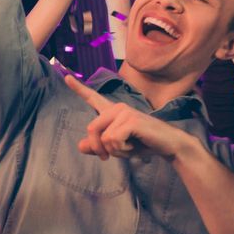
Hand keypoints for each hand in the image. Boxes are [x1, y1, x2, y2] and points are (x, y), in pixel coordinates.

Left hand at [63, 75, 191, 160]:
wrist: (167, 145)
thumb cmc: (142, 143)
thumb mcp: (117, 147)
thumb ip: (98, 147)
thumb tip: (81, 146)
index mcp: (112, 112)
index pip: (93, 98)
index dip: (78, 88)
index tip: (65, 77)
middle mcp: (117, 108)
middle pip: (91, 130)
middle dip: (99, 148)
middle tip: (110, 156)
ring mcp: (124, 112)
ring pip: (103, 138)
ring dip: (115, 150)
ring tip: (130, 146)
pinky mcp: (131, 120)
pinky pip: (113, 140)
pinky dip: (121, 150)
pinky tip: (134, 146)